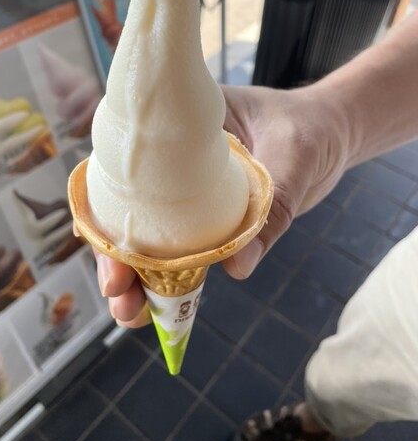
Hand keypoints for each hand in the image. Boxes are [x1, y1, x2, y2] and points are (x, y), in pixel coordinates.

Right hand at [93, 83, 348, 327]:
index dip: (108, 209)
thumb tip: (237, 268)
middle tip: (119, 297)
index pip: (130, 167)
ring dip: (139, 275)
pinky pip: (184, 247)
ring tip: (132, 315)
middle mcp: (173, 160)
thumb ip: (270, 209)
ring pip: (153, 234)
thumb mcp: (293, 157)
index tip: (111, 248)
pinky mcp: (208, 216)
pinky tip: (163, 306)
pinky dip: (172, 277)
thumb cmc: (310, 126)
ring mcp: (188, 191)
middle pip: (131, 209)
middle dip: (119, 256)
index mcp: (179, 127)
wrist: (332, 134)